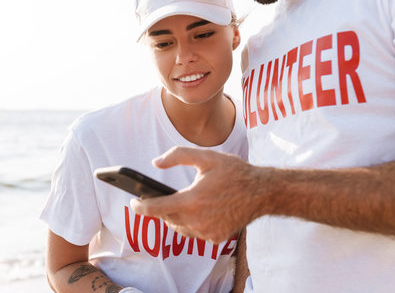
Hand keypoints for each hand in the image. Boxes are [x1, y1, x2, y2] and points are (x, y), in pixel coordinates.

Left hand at [131, 147, 260, 242]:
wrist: (262, 192)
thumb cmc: (234, 172)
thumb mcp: (206, 157)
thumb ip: (178, 156)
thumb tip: (156, 162)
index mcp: (192, 201)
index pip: (155, 209)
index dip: (140, 207)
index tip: (133, 203)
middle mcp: (197, 221)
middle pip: (167, 219)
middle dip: (160, 209)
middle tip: (159, 198)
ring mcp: (207, 233)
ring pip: (180, 228)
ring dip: (176, 217)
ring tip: (181, 203)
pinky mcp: (215, 239)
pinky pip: (195, 233)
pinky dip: (192, 223)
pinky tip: (200, 211)